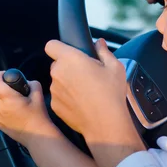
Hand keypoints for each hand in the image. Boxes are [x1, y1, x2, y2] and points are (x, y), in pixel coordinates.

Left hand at [0, 72, 52, 146]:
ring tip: (12, 99)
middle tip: (6, 84)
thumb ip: (33, 84)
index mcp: (9, 99)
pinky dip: (2, 108)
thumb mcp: (39, 96)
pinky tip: (13, 111)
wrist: (38, 136)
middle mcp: (0, 108)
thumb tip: (27, 82)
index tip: (4, 74)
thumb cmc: (39, 117)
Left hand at [45, 38, 145, 166]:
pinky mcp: (54, 105)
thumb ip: (104, 51)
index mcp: (70, 59)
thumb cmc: (110, 93)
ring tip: (85, 91)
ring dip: (67, 82)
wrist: (105, 122)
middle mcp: (58, 73)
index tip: (69, 53)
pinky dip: (67, 97)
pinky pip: (58, 96)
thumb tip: (99, 43)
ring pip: (57, 81)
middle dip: (68, 67)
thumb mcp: (115, 67)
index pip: (52, 45)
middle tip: (85, 74)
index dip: (59, 48)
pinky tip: (82, 102)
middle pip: (56, 64)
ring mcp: (54, 90)